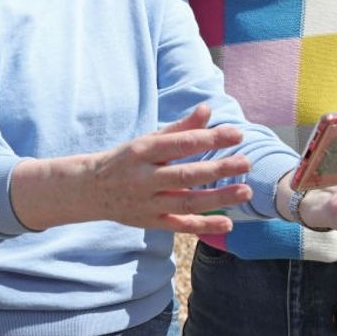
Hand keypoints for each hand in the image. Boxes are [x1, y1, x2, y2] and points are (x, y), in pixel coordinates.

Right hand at [88, 104, 252, 233]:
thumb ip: (179, 128)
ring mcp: (147, 203)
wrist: (90, 190)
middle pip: (185, 175)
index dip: (209, 138)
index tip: (237, 134)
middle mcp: (144, 178)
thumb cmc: (126, 160)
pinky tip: (228, 223)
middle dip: (217, 169)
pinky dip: (203, 226)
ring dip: (217, 198)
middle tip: (246, 162)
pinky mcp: (150, 222)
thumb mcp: (147, 140)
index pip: (180, 144)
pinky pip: (179, 226)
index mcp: (142, 151)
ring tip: (245, 190)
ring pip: (185, 202)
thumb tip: (207, 109)